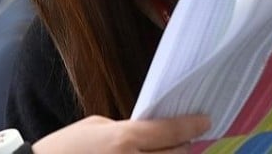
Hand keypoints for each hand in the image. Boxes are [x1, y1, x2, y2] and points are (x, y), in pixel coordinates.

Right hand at [31, 114, 210, 153]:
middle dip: (183, 146)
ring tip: (169, 152)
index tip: (205, 120)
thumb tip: (152, 136)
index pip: (171, 131)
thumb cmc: (66, 147)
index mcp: (125, 139)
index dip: (192, 125)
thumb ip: (127, 130)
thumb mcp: (96, 126)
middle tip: (185, 139)